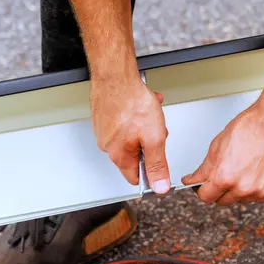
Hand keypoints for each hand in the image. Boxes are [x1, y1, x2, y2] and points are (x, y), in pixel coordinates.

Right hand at [90, 74, 170, 193]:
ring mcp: (103, 131)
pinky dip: (134, 118)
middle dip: (149, 144)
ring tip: (148, 114)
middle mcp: (107, 145)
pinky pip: (123, 125)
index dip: (150, 172)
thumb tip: (160, 186)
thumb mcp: (154, 138)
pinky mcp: (103, 117)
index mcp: (119, 154)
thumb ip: (157, 165)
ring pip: (130, 138)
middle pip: (134, 156)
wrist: (116, 76)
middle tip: (155, 130)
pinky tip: (139, 107)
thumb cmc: (132, 102)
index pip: (135, 178)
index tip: (158, 162)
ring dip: (143, 129)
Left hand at [181, 102, 263, 204]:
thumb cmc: (250, 128)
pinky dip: (259, 187)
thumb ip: (204, 169)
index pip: (206, 197)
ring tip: (246, 167)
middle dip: (221, 189)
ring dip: (241, 189)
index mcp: (225, 177)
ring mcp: (262, 192)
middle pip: (224, 201)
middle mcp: (244, 188)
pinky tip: (260, 170)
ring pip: (243, 199)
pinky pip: (262, 196)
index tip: (204, 186)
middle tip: (227, 171)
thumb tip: (194, 180)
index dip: (203, 190)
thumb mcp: (217, 146)